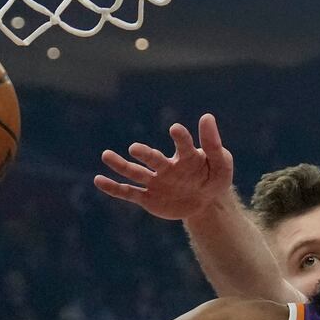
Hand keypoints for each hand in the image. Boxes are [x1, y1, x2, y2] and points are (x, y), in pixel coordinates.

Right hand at [94, 113, 234, 221]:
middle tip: (135, 148)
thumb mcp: (221, 165)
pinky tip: (99, 180)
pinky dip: (114, 188)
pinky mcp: (148, 199)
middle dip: (145, 154)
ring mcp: (156, 182)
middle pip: (153, 159)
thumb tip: (207, 116)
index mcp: (186, 157)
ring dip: (120, 165)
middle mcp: (167, 166)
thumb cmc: (213, 178)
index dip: (181, 138)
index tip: (175, 129)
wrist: (205, 202)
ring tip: (106, 155)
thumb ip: (213, 144)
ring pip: (136, 173)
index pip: (184, 145)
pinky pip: (129, 193)